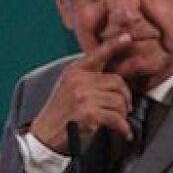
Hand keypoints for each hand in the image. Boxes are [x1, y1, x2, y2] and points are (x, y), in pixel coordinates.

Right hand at [29, 34, 136, 151]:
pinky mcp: (88, 114)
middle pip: (117, 82)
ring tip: (119, 121)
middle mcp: (79, 80)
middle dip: (126, 98)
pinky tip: (124, 132)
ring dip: (123, 114)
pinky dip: (123, 128)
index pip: (99, 54)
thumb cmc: (60, 113)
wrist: (44, 134)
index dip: (115, 44)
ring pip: (119, 101)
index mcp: (75, 71)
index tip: (127, 37)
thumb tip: (115, 80)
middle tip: (126, 108)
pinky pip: (116, 118)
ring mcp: (83, 96)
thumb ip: (88, 79)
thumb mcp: (69, 87)